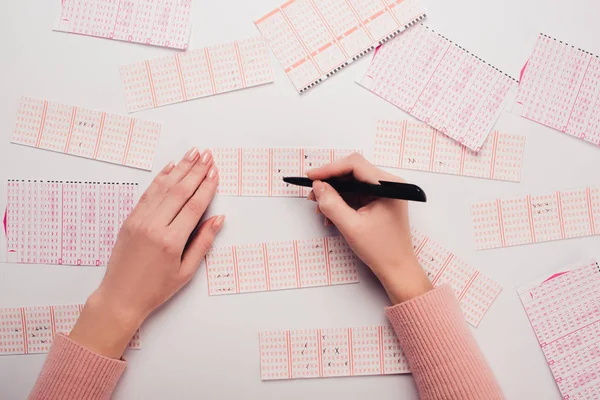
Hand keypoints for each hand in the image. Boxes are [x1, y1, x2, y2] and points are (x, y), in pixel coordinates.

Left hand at [69, 148, 224, 357]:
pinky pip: (148, 193)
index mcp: (171, 241)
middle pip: (180, 191)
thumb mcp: (186, 271)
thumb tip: (218, 220)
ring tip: (193, 154)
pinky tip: (170, 167)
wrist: (120, 297)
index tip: (215, 173)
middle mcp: (154, 226)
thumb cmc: (155, 289)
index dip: (206, 187)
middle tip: (207, 156)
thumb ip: (203, 242)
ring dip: (180, 168)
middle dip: (196, 171)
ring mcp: (140, 220)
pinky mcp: (130, 219)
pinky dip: (160, 178)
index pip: (194, 206)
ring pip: (164, 187)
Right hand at [307, 153, 431, 304]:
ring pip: (352, 183)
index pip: (355, 165)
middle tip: (312, 193)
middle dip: (330, 182)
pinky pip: (356, 194)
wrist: (397, 269)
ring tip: (320, 207)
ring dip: (334, 193)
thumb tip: (318, 186)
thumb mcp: (351, 227)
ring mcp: (384, 193)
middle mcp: (388, 185)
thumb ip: (332, 204)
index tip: (312, 177)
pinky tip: (331, 214)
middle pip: (353, 172)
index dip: (330, 169)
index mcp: (388, 186)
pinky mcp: (379, 201)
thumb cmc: (382, 250)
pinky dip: (342, 201)